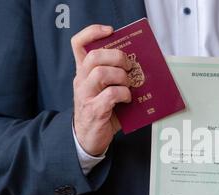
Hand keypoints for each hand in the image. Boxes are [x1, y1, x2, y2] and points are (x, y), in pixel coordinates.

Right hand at [71, 24, 132, 155]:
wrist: (89, 138)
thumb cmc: (102, 111)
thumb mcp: (103, 90)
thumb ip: (114, 77)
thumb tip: (139, 66)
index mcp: (84, 72)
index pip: (79, 44)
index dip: (93, 32)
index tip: (110, 31)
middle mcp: (81, 81)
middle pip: (95, 56)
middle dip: (117, 56)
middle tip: (129, 65)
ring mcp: (86, 95)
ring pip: (102, 73)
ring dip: (122, 76)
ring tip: (129, 84)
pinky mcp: (94, 110)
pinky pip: (111, 94)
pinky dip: (124, 94)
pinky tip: (128, 99)